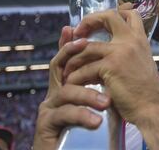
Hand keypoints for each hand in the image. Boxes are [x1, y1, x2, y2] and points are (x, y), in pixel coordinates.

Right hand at [33, 27, 110, 148]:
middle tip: (86, 44)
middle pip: (58, 65)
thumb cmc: (82, 128)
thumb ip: (97, 85)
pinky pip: (64, 114)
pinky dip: (81, 115)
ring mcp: (49, 108)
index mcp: (66, 86)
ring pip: (66, 92)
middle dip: (71, 52)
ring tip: (106, 103)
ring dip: (87, 94)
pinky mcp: (47, 124)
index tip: (76, 30)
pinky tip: (96, 121)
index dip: (70, 43)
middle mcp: (54, 93)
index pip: (67, 59)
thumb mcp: (93, 103)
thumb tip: (111, 66)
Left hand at [64, 9, 158, 123]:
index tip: (97, 23)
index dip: (112, 12)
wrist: (152, 106)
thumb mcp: (138, 62)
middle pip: (108, 16)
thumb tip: (99, 49)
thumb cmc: (144, 89)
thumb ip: (124, 51)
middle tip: (77, 33)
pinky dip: (76, 77)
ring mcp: (121, 51)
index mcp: (139, 39)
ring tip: (68, 70)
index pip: (129, 13)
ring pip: (87, 46)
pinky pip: (85, 68)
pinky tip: (73, 84)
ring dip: (73, 59)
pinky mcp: (111, 66)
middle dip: (88, 21)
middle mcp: (132, 40)